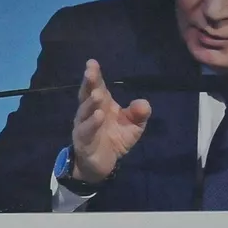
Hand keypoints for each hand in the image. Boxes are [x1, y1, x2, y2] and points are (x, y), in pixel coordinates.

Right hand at [69, 59, 150, 182]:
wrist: (102, 164)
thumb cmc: (115, 139)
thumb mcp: (133, 126)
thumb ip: (139, 114)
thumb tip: (143, 103)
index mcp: (101, 104)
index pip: (96, 86)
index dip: (94, 75)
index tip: (92, 62)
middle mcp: (89, 112)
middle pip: (86, 95)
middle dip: (88, 84)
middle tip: (90, 72)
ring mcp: (84, 126)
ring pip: (84, 112)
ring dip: (90, 103)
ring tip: (97, 95)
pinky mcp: (84, 141)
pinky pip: (86, 131)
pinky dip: (92, 123)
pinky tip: (98, 116)